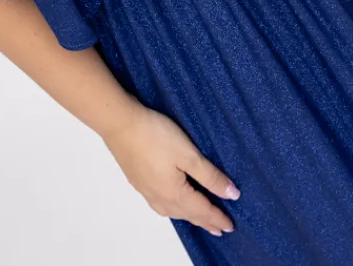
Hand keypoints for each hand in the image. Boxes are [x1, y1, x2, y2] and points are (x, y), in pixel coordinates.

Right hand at [101, 98, 239, 236]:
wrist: (120, 124)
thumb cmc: (156, 136)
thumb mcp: (188, 154)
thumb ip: (210, 176)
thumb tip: (232, 195)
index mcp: (174, 193)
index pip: (201, 210)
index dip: (217, 217)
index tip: (230, 226)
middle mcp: (159, 197)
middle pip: (186, 214)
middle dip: (204, 221)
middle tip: (218, 229)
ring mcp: (146, 190)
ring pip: (172, 211)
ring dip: (187, 217)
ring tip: (197, 219)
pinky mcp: (137, 180)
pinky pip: (159, 204)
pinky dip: (172, 209)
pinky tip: (170, 203)